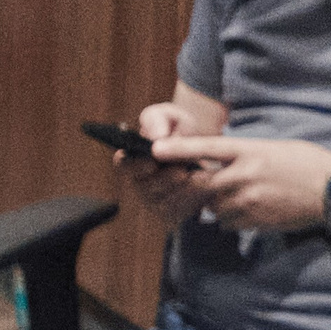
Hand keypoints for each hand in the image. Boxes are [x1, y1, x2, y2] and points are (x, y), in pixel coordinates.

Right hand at [121, 100, 227, 223]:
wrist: (203, 147)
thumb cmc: (179, 129)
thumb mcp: (169, 116)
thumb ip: (157, 120)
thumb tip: (155, 136)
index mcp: (131, 158)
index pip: (124, 165)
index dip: (135, 166)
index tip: (152, 162)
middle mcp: (139, 182)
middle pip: (145, 187)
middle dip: (164, 179)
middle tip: (181, 172)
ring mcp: (154, 200)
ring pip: (163, 202)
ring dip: (181, 191)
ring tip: (198, 178)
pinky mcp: (172, 213)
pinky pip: (180, 212)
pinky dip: (193, 201)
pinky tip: (206, 189)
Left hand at [147, 135, 330, 231]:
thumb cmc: (306, 163)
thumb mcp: (273, 148)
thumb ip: (243, 155)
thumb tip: (219, 164)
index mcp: (250, 151)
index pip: (206, 148)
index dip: (178, 149)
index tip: (155, 149)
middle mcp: (245, 175)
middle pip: (201, 183)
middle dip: (195, 185)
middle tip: (196, 182)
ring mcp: (249, 201)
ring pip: (212, 206)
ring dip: (216, 202)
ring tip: (240, 194)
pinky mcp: (254, 221)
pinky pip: (228, 222)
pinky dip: (231, 217)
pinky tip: (252, 209)